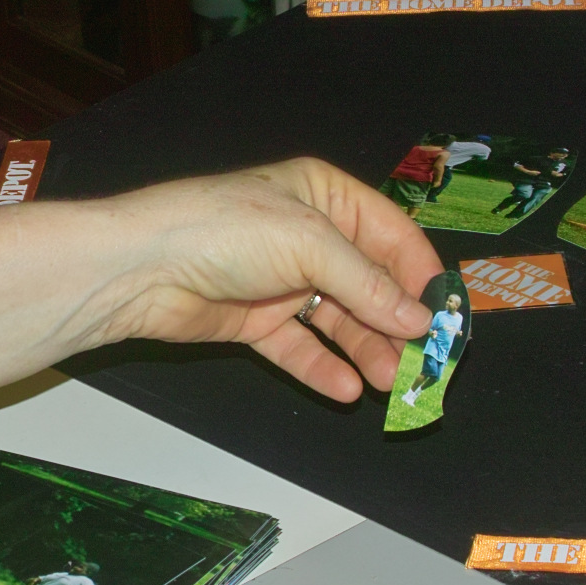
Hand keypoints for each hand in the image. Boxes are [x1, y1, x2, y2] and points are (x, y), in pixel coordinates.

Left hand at [87, 159, 440, 400]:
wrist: (140, 269)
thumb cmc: (224, 232)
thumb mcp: (308, 244)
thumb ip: (367, 284)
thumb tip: (419, 320)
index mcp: (324, 195)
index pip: (391, 235)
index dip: (420, 275)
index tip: (444, 317)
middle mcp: (308, 236)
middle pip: (369, 283)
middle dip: (395, 322)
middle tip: (422, 363)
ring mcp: (281, 280)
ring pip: (338, 320)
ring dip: (366, 350)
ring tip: (390, 382)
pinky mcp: (256, 320)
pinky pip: (300, 347)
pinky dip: (323, 367)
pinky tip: (346, 388)